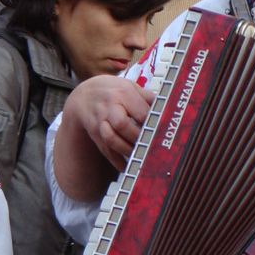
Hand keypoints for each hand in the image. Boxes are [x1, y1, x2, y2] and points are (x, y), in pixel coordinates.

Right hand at [53, 76, 152, 201]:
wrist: (85, 95)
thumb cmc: (114, 91)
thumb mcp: (130, 87)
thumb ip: (148, 98)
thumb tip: (168, 111)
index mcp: (123, 93)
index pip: (141, 112)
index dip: (152, 125)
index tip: (163, 134)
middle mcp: (110, 106)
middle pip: (122, 124)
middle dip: (138, 138)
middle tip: (151, 146)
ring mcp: (100, 119)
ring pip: (111, 138)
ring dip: (127, 150)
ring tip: (140, 157)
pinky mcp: (94, 132)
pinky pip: (104, 149)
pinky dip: (116, 161)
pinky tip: (127, 168)